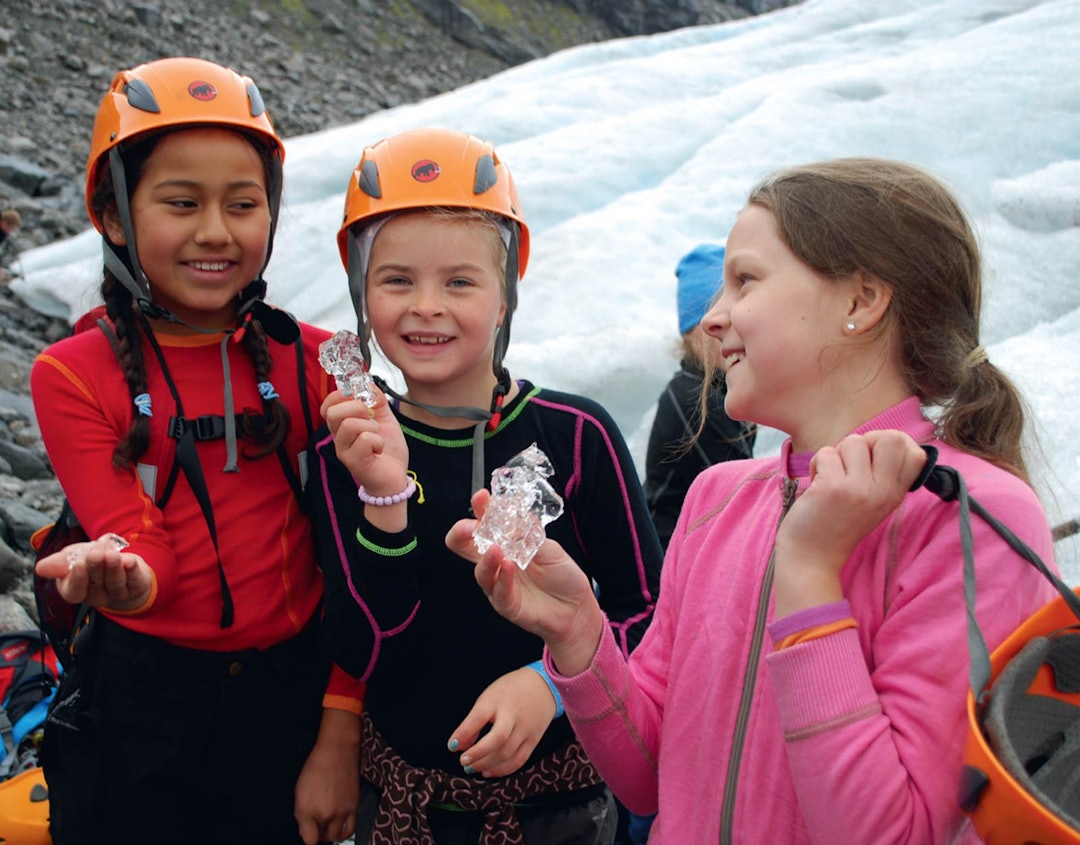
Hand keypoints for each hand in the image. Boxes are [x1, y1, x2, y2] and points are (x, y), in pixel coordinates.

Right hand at [34, 534, 151, 610]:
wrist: (120, 562)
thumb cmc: (91, 560)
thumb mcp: (72, 557)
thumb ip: (58, 563)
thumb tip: (40, 569)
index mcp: (77, 590)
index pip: (74, 592)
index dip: (76, 580)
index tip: (78, 565)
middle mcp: (97, 595)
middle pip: (96, 583)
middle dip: (95, 567)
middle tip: (95, 554)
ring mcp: (118, 592)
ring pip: (115, 582)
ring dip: (113, 567)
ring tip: (111, 554)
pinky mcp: (136, 586)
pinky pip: (134, 580)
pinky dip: (132, 569)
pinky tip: (130, 561)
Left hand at [295, 709, 359, 844]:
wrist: (337, 751)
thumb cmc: (317, 766)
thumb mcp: (299, 791)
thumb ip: (301, 814)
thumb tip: (305, 829)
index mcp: (307, 809)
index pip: (308, 840)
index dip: (308, 837)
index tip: (308, 833)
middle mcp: (324, 813)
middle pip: (321, 838)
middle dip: (318, 834)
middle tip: (317, 825)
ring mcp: (340, 811)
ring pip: (336, 836)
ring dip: (331, 834)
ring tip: (328, 827)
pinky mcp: (353, 807)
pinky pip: (350, 829)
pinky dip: (345, 833)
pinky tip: (341, 829)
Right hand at [321, 385, 409, 495]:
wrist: (395, 476)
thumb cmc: (387, 449)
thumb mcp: (384, 417)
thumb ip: (376, 399)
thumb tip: (367, 382)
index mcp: (343, 424)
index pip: (329, 403)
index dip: (344, 395)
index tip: (362, 399)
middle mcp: (338, 437)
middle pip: (333, 412)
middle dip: (358, 408)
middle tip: (371, 420)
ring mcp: (343, 450)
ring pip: (349, 424)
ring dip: (371, 427)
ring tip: (376, 437)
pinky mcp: (353, 462)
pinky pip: (364, 439)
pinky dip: (377, 441)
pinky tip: (379, 449)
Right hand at [445, 489, 604, 675]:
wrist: (576, 607)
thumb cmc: (561, 575)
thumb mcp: (549, 547)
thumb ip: (529, 534)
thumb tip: (514, 512)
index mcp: (504, 543)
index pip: (483, 523)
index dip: (479, 510)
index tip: (482, 498)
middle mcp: (496, 562)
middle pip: (464, 547)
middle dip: (462, 533)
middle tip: (471, 526)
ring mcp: (499, 584)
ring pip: (480, 572)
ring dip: (486, 559)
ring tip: (495, 548)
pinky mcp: (507, 604)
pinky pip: (499, 591)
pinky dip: (503, 578)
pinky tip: (508, 566)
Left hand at [447, 667, 556, 777]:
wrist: (543, 686)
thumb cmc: (509, 691)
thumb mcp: (488, 697)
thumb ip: (473, 721)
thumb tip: (458, 746)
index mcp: (497, 699)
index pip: (479, 717)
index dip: (464, 733)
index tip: (452, 746)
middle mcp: (513, 714)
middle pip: (498, 738)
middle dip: (478, 754)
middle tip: (463, 762)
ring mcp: (526, 728)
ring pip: (507, 753)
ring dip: (487, 765)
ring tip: (472, 768)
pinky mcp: (534, 740)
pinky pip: (519, 760)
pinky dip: (503, 769)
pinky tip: (489, 771)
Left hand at [773, 430, 927, 615]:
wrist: (811, 558)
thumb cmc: (836, 524)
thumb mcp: (873, 502)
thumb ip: (882, 474)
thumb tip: (884, 436)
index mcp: (895, 495)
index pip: (916, 453)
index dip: (891, 444)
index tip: (870, 457)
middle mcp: (884, 492)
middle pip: (891, 437)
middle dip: (865, 441)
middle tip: (849, 463)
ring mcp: (860, 490)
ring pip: (853, 441)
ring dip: (835, 455)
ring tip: (829, 477)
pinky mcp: (834, 488)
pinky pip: (826, 452)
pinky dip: (816, 464)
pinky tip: (816, 484)